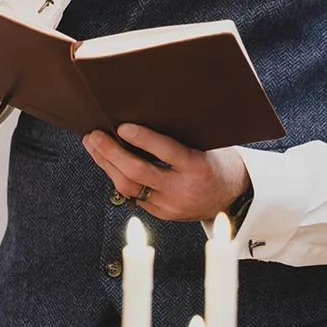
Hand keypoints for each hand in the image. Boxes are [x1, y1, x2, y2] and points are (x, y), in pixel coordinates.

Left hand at [85, 123, 248, 224]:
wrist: (232, 197)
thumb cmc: (218, 162)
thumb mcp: (209, 145)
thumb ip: (182, 135)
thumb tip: (146, 112)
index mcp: (198, 167)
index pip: (166, 151)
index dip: (143, 139)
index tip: (122, 127)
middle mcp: (182, 189)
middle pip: (138, 173)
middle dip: (111, 153)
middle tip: (94, 136)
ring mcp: (170, 205)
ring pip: (129, 188)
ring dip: (107, 165)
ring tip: (94, 146)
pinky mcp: (161, 214)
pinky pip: (133, 196)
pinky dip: (118, 177)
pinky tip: (107, 162)